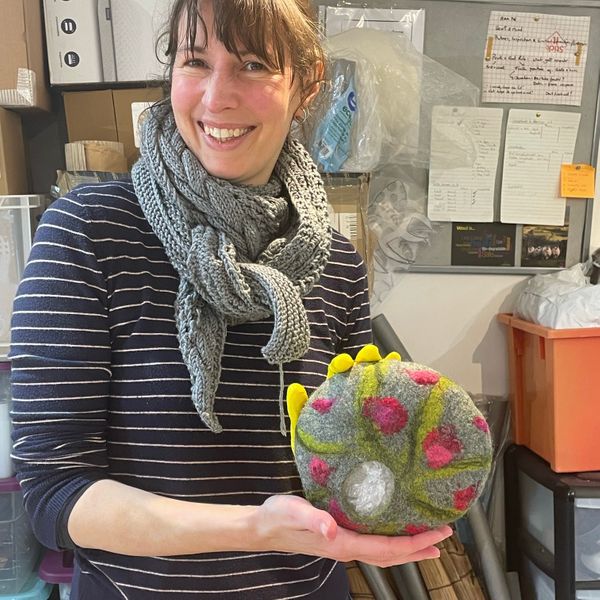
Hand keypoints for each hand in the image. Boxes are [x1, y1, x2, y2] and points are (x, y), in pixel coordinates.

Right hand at [253, 495, 452, 567]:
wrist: (263, 527)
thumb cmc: (278, 517)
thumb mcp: (294, 511)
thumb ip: (313, 520)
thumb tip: (332, 530)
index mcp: (342, 544)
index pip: (387, 548)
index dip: (414, 543)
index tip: (437, 534)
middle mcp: (347, 550)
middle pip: (391, 556)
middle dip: (419, 548)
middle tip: (443, 537)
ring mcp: (344, 547)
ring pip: (383, 554)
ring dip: (408, 549)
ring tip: (429, 544)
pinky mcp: (339, 540)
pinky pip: (373, 546)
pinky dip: (392, 544)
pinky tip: (395, 534)